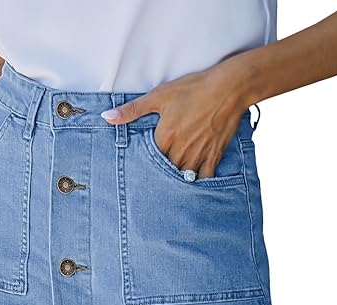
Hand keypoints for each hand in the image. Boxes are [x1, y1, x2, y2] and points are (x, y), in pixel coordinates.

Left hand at [100, 63, 248, 178]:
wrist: (229, 89)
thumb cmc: (194, 89)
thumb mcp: (159, 96)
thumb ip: (132, 110)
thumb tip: (107, 117)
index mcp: (165, 137)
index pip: (149, 159)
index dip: (145, 163)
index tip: (142, 165)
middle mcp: (180, 150)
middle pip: (165, 171)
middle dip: (160, 173)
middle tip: (153, 179)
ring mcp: (198, 155)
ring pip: (183, 177)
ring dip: (176, 179)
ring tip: (170, 183)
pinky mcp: (213, 156)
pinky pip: (204, 177)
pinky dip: (198, 182)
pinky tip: (192, 183)